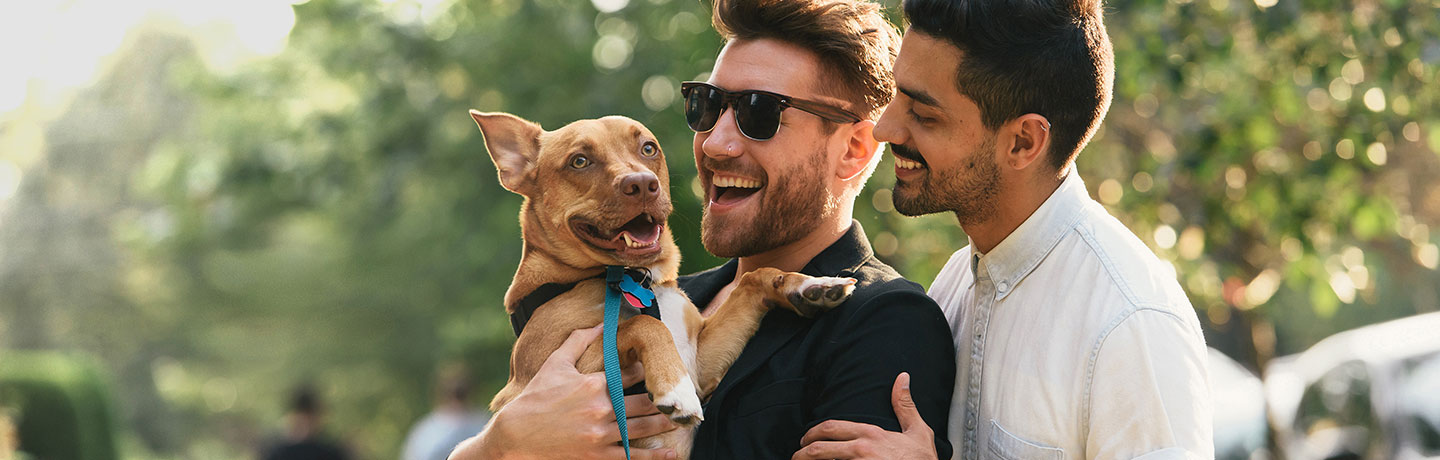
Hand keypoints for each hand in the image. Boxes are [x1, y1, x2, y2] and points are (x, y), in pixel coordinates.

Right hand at [449, 327, 678, 459]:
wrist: (515, 436)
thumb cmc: (535, 398)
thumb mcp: (554, 364)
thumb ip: (578, 342)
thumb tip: (599, 324)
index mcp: (593, 385)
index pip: (629, 375)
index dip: (646, 371)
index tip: (659, 368)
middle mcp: (601, 409)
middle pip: (642, 403)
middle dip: (662, 399)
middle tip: (680, 396)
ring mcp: (600, 435)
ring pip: (642, 429)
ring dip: (664, 424)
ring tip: (682, 420)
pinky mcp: (597, 456)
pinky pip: (630, 456)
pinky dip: (652, 457)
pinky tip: (670, 453)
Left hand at [793, 372, 935, 459]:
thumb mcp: (918, 432)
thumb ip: (905, 406)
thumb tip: (902, 379)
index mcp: (871, 435)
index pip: (831, 427)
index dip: (813, 432)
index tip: (806, 439)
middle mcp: (861, 451)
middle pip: (819, 448)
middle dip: (802, 452)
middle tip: (797, 456)